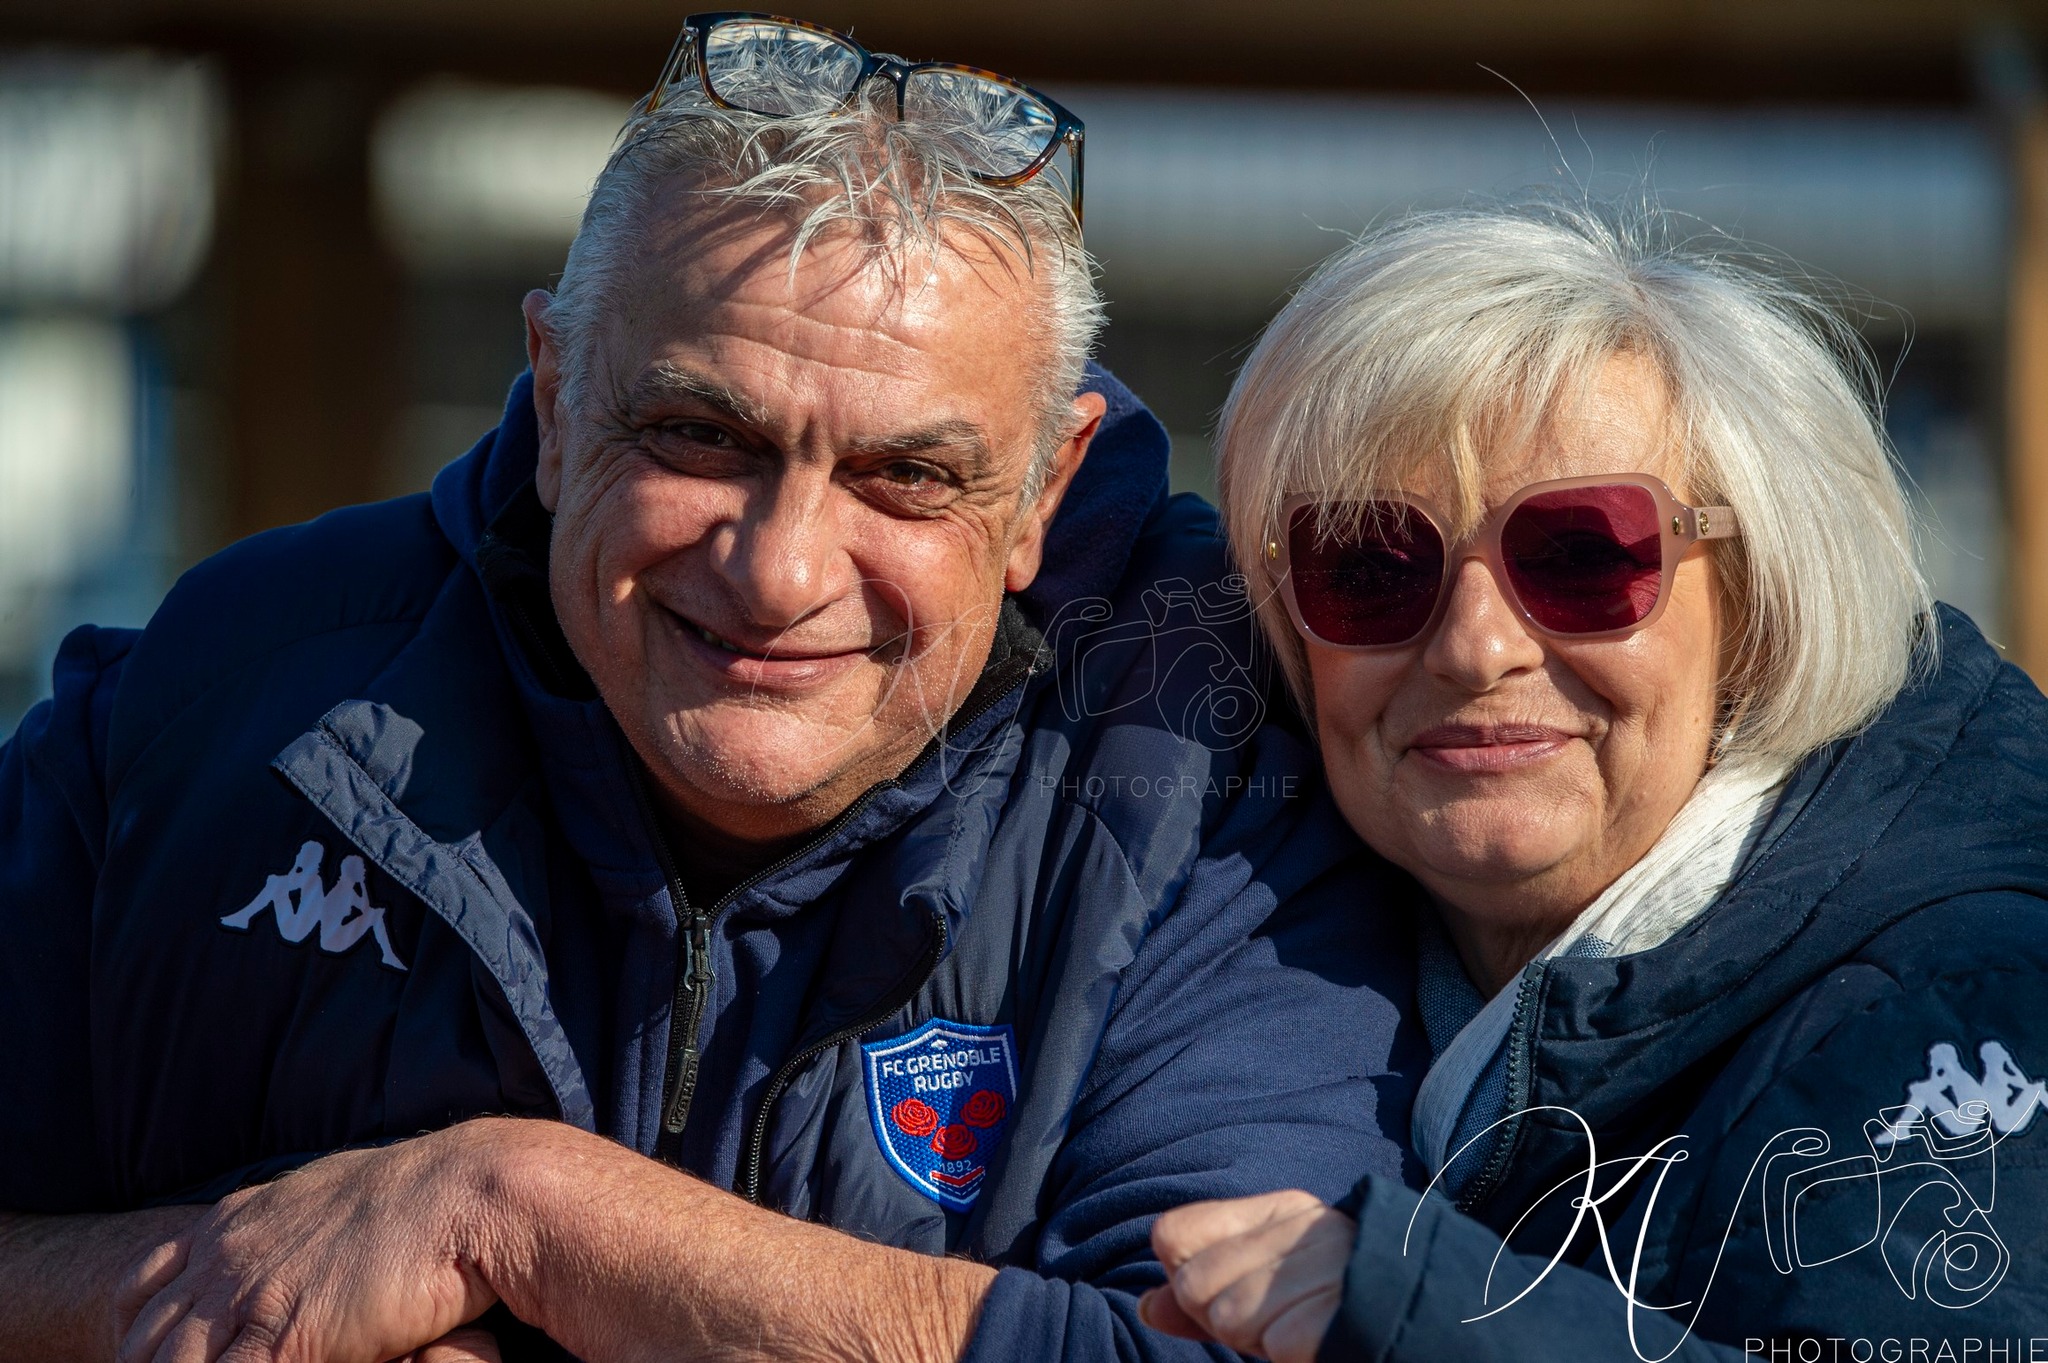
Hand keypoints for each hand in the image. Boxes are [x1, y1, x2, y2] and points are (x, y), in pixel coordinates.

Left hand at [112, 1122, 522, 1362]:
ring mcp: (250, 1300)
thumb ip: (297, 1223)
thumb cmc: (426, 1194)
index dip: (137, 1328)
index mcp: (236, 1220)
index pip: (146, 1283)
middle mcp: (229, 1257)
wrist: (470, 1190)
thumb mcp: (335, 1193)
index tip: (144, 1351)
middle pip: (147, 1337)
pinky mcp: (285, 1341)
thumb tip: (303, 1239)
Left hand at [1137, 1190, 1353, 1362]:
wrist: (1437, 1323)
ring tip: (1307, 1329)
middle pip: (1194, 1283)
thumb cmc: (1342, 1311)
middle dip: (1224, 1320)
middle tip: (1281, 1321)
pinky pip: (1276, 1344)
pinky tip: (1323, 1343)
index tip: (1235, 1293)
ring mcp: (1327, 1265)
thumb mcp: (1271, 1290)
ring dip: (1261, 1340)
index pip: (1174, 1234)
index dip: (1189, 1278)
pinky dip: (1292, 1353)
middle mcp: (1302, 1227)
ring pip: (1228, 1316)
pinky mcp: (1342, 1309)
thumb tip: (1146, 1307)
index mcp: (1281, 1212)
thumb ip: (1206, 1293)